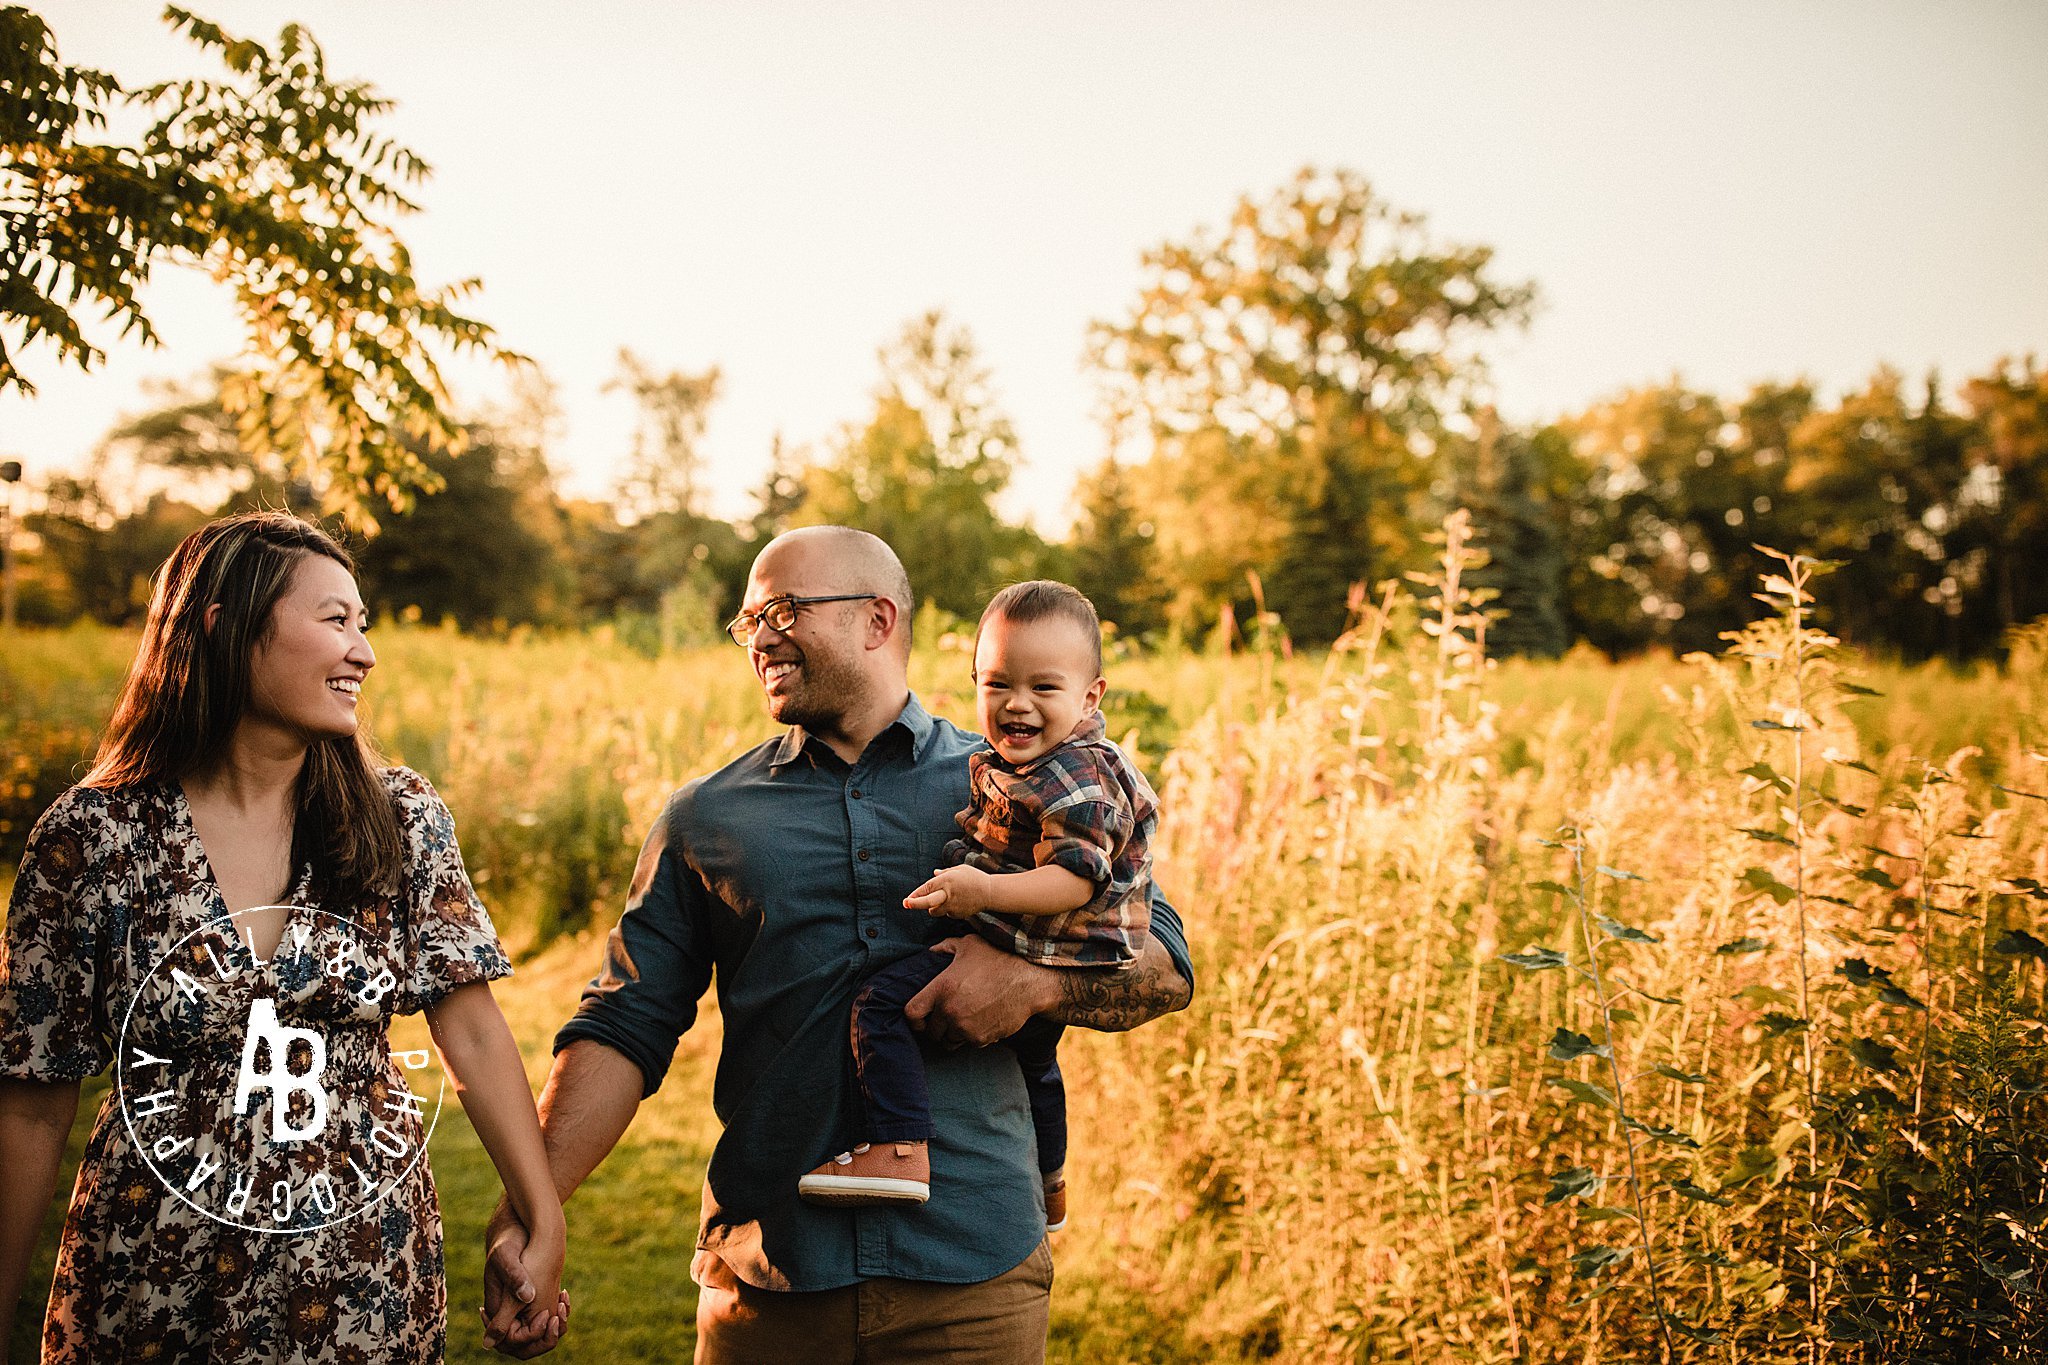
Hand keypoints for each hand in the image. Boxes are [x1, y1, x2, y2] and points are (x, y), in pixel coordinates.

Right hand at [481, 1201, 570, 1356]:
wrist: (513, 1226)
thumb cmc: (508, 1239)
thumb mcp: (508, 1257)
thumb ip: (514, 1278)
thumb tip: (525, 1298)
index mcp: (495, 1306)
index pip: (509, 1341)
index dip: (530, 1336)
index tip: (546, 1315)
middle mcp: (504, 1310)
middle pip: (521, 1344)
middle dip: (543, 1337)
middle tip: (559, 1316)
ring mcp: (516, 1305)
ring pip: (533, 1332)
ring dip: (551, 1326)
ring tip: (563, 1304)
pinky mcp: (528, 1297)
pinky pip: (540, 1318)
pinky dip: (554, 1314)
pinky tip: (564, 1298)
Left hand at [903, 865, 991, 918]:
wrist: (990, 892)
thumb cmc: (974, 878)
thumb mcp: (959, 869)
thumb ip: (944, 873)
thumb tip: (934, 873)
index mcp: (947, 881)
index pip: (927, 888)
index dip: (915, 894)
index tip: (907, 899)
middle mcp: (948, 894)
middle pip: (927, 902)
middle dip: (915, 904)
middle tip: (906, 904)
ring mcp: (953, 906)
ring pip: (934, 911)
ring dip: (932, 907)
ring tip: (939, 900)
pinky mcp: (957, 914)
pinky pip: (946, 913)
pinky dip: (947, 909)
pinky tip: (957, 902)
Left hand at [904, 935, 1058, 1047]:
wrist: (1029, 982)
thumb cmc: (999, 959)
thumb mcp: (970, 945)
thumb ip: (946, 947)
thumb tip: (932, 951)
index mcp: (941, 988)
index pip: (912, 1013)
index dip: (914, 1019)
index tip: (921, 1019)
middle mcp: (949, 1010)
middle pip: (931, 1032)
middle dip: (937, 1027)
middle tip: (948, 1019)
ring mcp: (965, 1027)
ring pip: (950, 1040)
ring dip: (955, 1034)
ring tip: (966, 1021)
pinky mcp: (980, 1039)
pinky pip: (969, 1043)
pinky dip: (974, 1037)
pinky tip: (983, 1022)